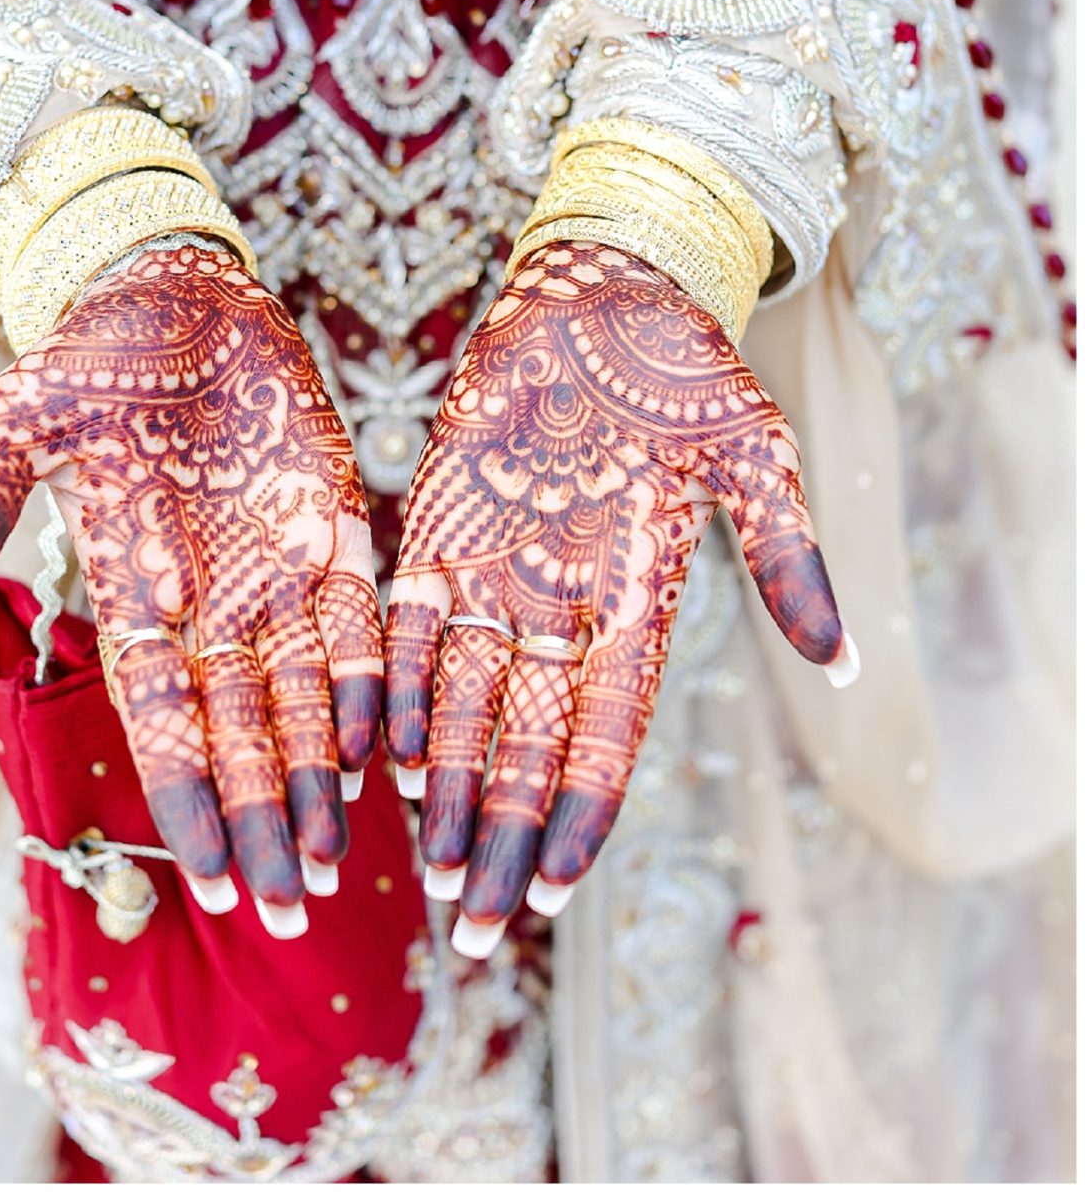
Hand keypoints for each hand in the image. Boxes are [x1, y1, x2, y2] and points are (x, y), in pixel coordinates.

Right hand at [0, 240, 381, 932]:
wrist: (174, 286)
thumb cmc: (90, 352)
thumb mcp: (18, 419)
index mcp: (132, 582)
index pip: (162, 715)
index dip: (188, 796)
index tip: (206, 877)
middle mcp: (207, 594)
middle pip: (241, 732)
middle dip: (260, 824)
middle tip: (285, 915)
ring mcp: (275, 563)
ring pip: (303, 699)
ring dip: (317, 784)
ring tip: (332, 868)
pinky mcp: (335, 523)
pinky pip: (363, 623)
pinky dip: (371, 689)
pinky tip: (385, 759)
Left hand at [384, 241, 854, 954]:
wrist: (602, 290)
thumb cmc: (688, 366)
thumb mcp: (753, 457)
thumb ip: (784, 558)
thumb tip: (844, 661)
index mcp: (638, 604)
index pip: (604, 739)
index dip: (575, 817)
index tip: (552, 893)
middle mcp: (560, 607)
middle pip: (524, 750)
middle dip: (498, 841)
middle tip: (473, 930)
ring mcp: (494, 573)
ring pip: (459, 708)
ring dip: (442, 793)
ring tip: (423, 876)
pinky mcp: (437, 529)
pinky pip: (407, 628)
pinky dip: (392, 692)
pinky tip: (376, 760)